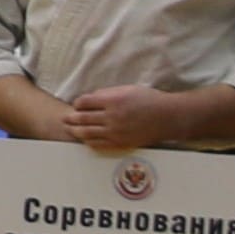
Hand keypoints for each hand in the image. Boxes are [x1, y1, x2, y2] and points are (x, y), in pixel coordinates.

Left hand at [58, 84, 190, 154]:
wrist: (168, 117)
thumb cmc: (149, 100)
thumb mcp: (128, 89)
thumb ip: (107, 93)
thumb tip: (91, 99)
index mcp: (113, 100)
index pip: (84, 102)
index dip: (78, 104)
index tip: (77, 105)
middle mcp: (112, 116)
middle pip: (82, 118)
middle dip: (71, 118)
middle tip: (66, 118)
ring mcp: (115, 131)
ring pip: (86, 133)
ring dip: (75, 131)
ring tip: (70, 129)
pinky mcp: (119, 143)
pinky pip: (97, 144)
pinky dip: (88, 141)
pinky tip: (85, 138)